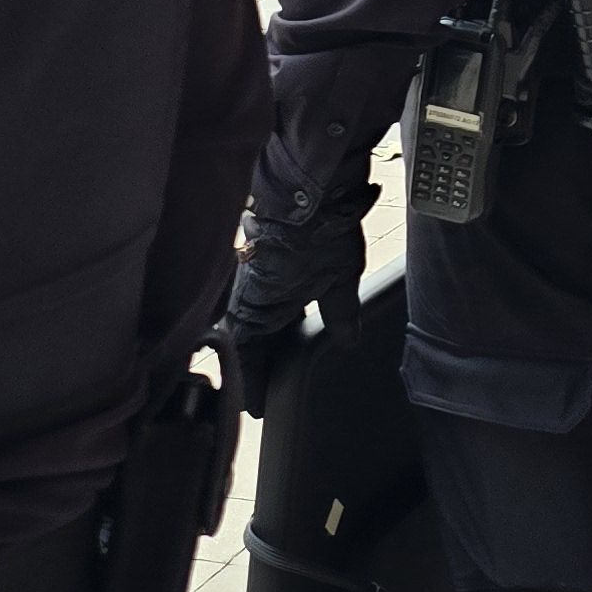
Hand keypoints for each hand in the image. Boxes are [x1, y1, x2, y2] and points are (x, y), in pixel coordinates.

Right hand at [215, 187, 373, 385]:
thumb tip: (347, 342)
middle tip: (269, 386)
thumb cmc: (317, 235)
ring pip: (252, 318)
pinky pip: (258, 296)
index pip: (248, 362)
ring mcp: (249, 276)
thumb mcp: (339, 282)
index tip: (259, 408)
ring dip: (265, 335)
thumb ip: (341, 317)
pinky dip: (270, 310)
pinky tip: (286, 310)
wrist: (305, 183)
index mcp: (255, 313)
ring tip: (280, 353)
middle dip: (258, 364)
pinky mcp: (258, 257)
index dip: (255, 387)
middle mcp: (244, 297)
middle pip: (247, 342)